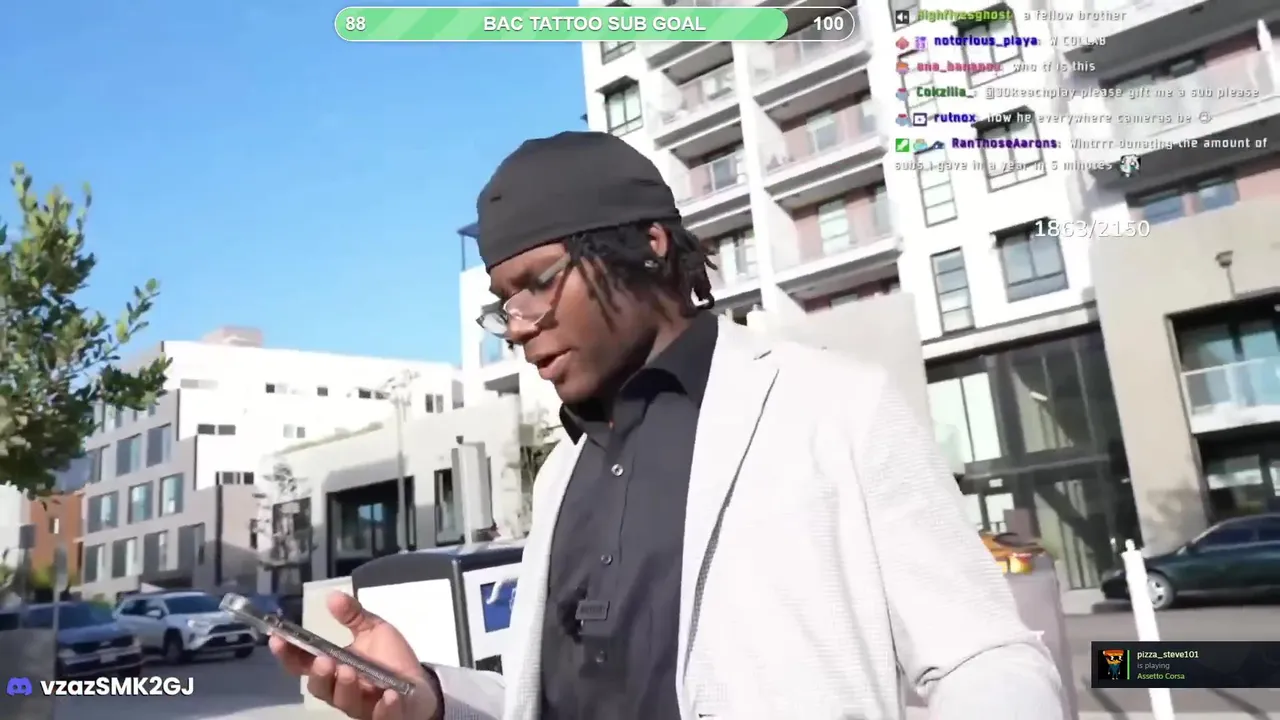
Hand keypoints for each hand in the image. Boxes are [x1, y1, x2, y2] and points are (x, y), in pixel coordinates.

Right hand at [270, 591, 440, 719]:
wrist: (421, 685)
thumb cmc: (391, 659)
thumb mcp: (374, 631)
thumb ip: (354, 615)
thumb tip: (333, 596)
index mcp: (335, 669)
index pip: (303, 664)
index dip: (288, 654)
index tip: (277, 639)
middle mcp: (342, 690)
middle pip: (320, 687)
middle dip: (319, 675)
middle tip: (325, 661)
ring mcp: (363, 705)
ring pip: (345, 702)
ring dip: (345, 687)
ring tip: (350, 671)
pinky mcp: (386, 716)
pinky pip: (381, 717)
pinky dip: (384, 708)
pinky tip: (389, 695)